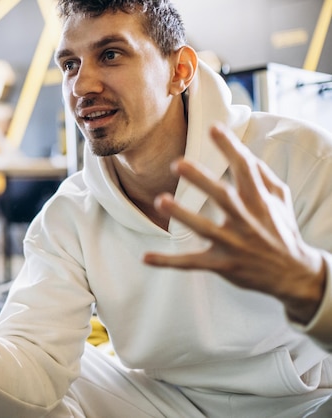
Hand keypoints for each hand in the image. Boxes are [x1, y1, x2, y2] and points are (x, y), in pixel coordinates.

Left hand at [144, 123, 325, 323]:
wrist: (294, 273)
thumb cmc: (282, 229)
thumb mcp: (281, 198)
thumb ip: (263, 174)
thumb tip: (245, 152)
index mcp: (259, 200)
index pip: (245, 169)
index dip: (230, 147)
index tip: (214, 128)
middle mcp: (245, 220)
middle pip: (221, 196)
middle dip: (200, 179)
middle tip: (177, 163)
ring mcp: (233, 244)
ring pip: (204, 228)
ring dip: (182, 214)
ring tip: (160, 200)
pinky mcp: (222, 264)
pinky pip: (191, 263)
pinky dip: (168, 261)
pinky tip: (145, 257)